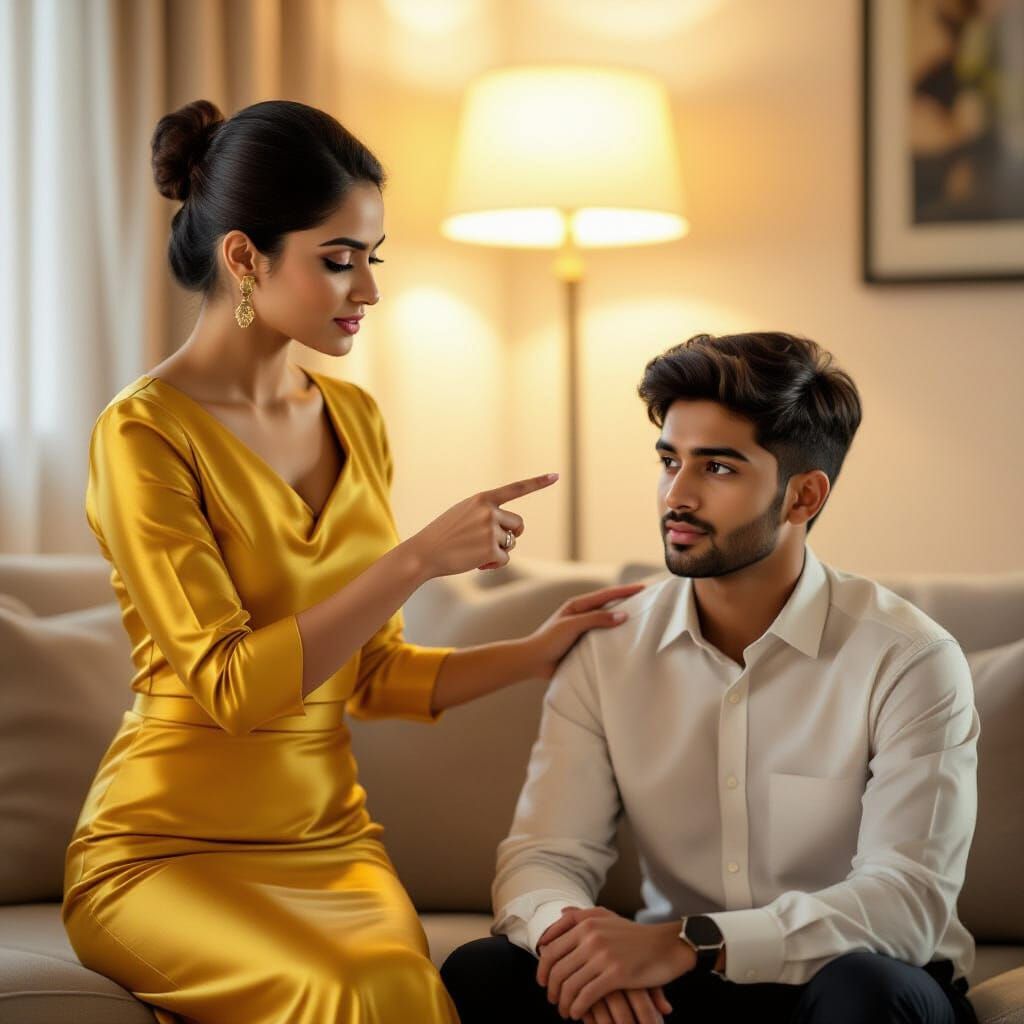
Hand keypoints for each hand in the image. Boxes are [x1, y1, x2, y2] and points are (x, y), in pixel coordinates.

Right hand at [405, 473, 557, 578]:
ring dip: (499, 551)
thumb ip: (487, 514)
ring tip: (476, 552)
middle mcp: (489, 511)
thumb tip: (513, 534)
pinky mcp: (490, 549)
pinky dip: (494, 563)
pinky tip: (477, 563)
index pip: (516, 489)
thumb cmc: (444, 535)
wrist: (424, 552)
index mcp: (483, 499)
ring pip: (511, 543)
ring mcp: (490, 530)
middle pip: (517, 524)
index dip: (537, 482)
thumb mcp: (463, 514)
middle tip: (491, 543)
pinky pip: (505, 558)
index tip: (556, 475)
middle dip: (511, 535)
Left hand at [524, 584, 645, 679]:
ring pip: (608, 624)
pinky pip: (604, 640)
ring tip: (643, 623)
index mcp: (578, 606)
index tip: (643, 588)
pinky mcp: (584, 646)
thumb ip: (596, 619)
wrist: (533, 661)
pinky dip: (616, 640)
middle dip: (628, 603)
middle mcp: (582, 616)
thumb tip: (623, 616)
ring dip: (623, 623)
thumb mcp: (572, 626)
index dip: (625, 591)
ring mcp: (584, 631)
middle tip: (648, 602)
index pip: (607, 595)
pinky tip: (628, 645)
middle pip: (610, 607)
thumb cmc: (549, 640)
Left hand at [537, 907, 693, 1019]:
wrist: (667, 945)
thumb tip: (561, 911)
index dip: (542, 969)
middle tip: (553, 1000)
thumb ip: (582, 914)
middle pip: (556, 968)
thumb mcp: (608, 917)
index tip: (542, 982)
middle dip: (551, 989)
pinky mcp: (615, 974)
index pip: (551, 948)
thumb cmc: (636, 934)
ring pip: (569, 984)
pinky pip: (585, 995)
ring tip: (565, 1010)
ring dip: (563, 1002)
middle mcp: (591, 936)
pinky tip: (577, 1014)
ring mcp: (603, 955)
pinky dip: (577, 1008)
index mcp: (586, 923)